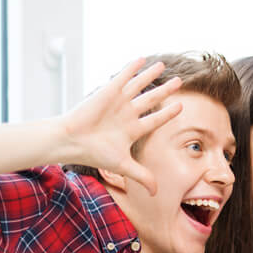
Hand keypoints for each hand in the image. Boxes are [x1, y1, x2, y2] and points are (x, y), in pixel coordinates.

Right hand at [61, 58, 183, 194]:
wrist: (72, 141)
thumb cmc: (94, 153)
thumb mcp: (124, 166)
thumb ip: (142, 177)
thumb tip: (157, 193)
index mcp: (132, 130)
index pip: (156, 120)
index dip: (168, 114)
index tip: (180, 107)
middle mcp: (127, 114)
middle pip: (151, 99)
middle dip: (165, 91)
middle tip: (179, 82)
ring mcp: (118, 102)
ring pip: (139, 85)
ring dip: (151, 75)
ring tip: (163, 66)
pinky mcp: (108, 91)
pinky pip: (123, 77)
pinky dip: (133, 68)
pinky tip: (142, 59)